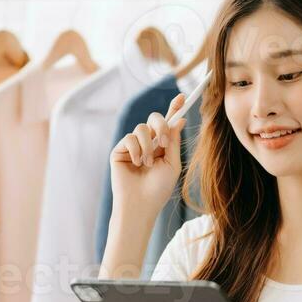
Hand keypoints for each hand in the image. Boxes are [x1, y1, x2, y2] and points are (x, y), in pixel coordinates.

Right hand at [110, 93, 186, 221]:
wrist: (141, 204)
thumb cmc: (158, 189)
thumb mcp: (172, 164)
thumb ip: (174, 142)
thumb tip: (179, 120)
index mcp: (162, 147)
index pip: (167, 124)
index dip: (174, 109)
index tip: (182, 97)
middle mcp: (147, 144)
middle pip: (153, 119)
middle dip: (161, 125)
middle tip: (164, 142)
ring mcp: (132, 146)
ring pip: (141, 128)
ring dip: (148, 145)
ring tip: (148, 164)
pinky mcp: (119, 151)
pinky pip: (129, 138)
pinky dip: (136, 150)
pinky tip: (136, 164)